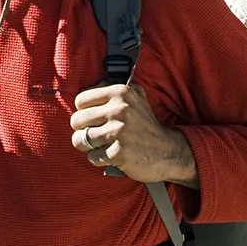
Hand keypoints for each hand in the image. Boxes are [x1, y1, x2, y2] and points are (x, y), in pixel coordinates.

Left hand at [70, 84, 198, 187]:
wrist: (169, 152)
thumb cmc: (147, 125)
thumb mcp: (137, 97)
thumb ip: (115, 88)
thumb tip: (91, 86)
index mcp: (120, 93)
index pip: (81, 100)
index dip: (83, 112)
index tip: (92, 119)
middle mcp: (119, 110)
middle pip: (77, 120)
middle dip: (81, 130)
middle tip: (93, 134)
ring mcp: (119, 132)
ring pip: (80, 139)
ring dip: (87, 146)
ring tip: (99, 146)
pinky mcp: (119, 153)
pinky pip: (92, 157)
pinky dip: (98, 159)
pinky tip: (109, 156)